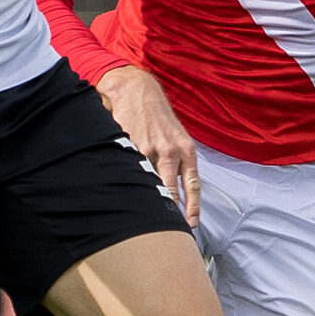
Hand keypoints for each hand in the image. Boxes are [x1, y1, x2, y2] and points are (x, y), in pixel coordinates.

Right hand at [98, 65, 199, 224]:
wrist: (136, 88)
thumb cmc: (158, 116)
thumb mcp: (176, 136)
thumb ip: (178, 161)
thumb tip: (177, 191)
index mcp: (185, 150)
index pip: (192, 184)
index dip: (192, 206)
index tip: (191, 224)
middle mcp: (169, 151)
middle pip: (169, 189)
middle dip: (168, 208)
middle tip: (167, 226)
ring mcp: (148, 148)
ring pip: (148, 181)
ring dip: (145, 196)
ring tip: (143, 213)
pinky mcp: (129, 144)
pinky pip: (128, 168)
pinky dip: (126, 179)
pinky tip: (122, 188)